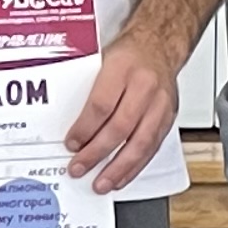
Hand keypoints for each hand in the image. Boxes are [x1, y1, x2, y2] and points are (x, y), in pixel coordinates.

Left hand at [67, 20, 188, 193]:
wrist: (159, 45)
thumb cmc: (128, 54)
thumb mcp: (100, 60)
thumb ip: (84, 89)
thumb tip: (59, 120)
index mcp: (122, 68)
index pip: (101, 104)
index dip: (85, 128)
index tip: (71, 143)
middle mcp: (144, 86)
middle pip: (120, 127)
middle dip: (97, 152)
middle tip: (79, 167)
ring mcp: (160, 104)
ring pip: (140, 142)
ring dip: (118, 167)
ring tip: (101, 182)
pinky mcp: (168, 117)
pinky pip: (152, 147)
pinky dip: (135, 166)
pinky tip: (121, 176)